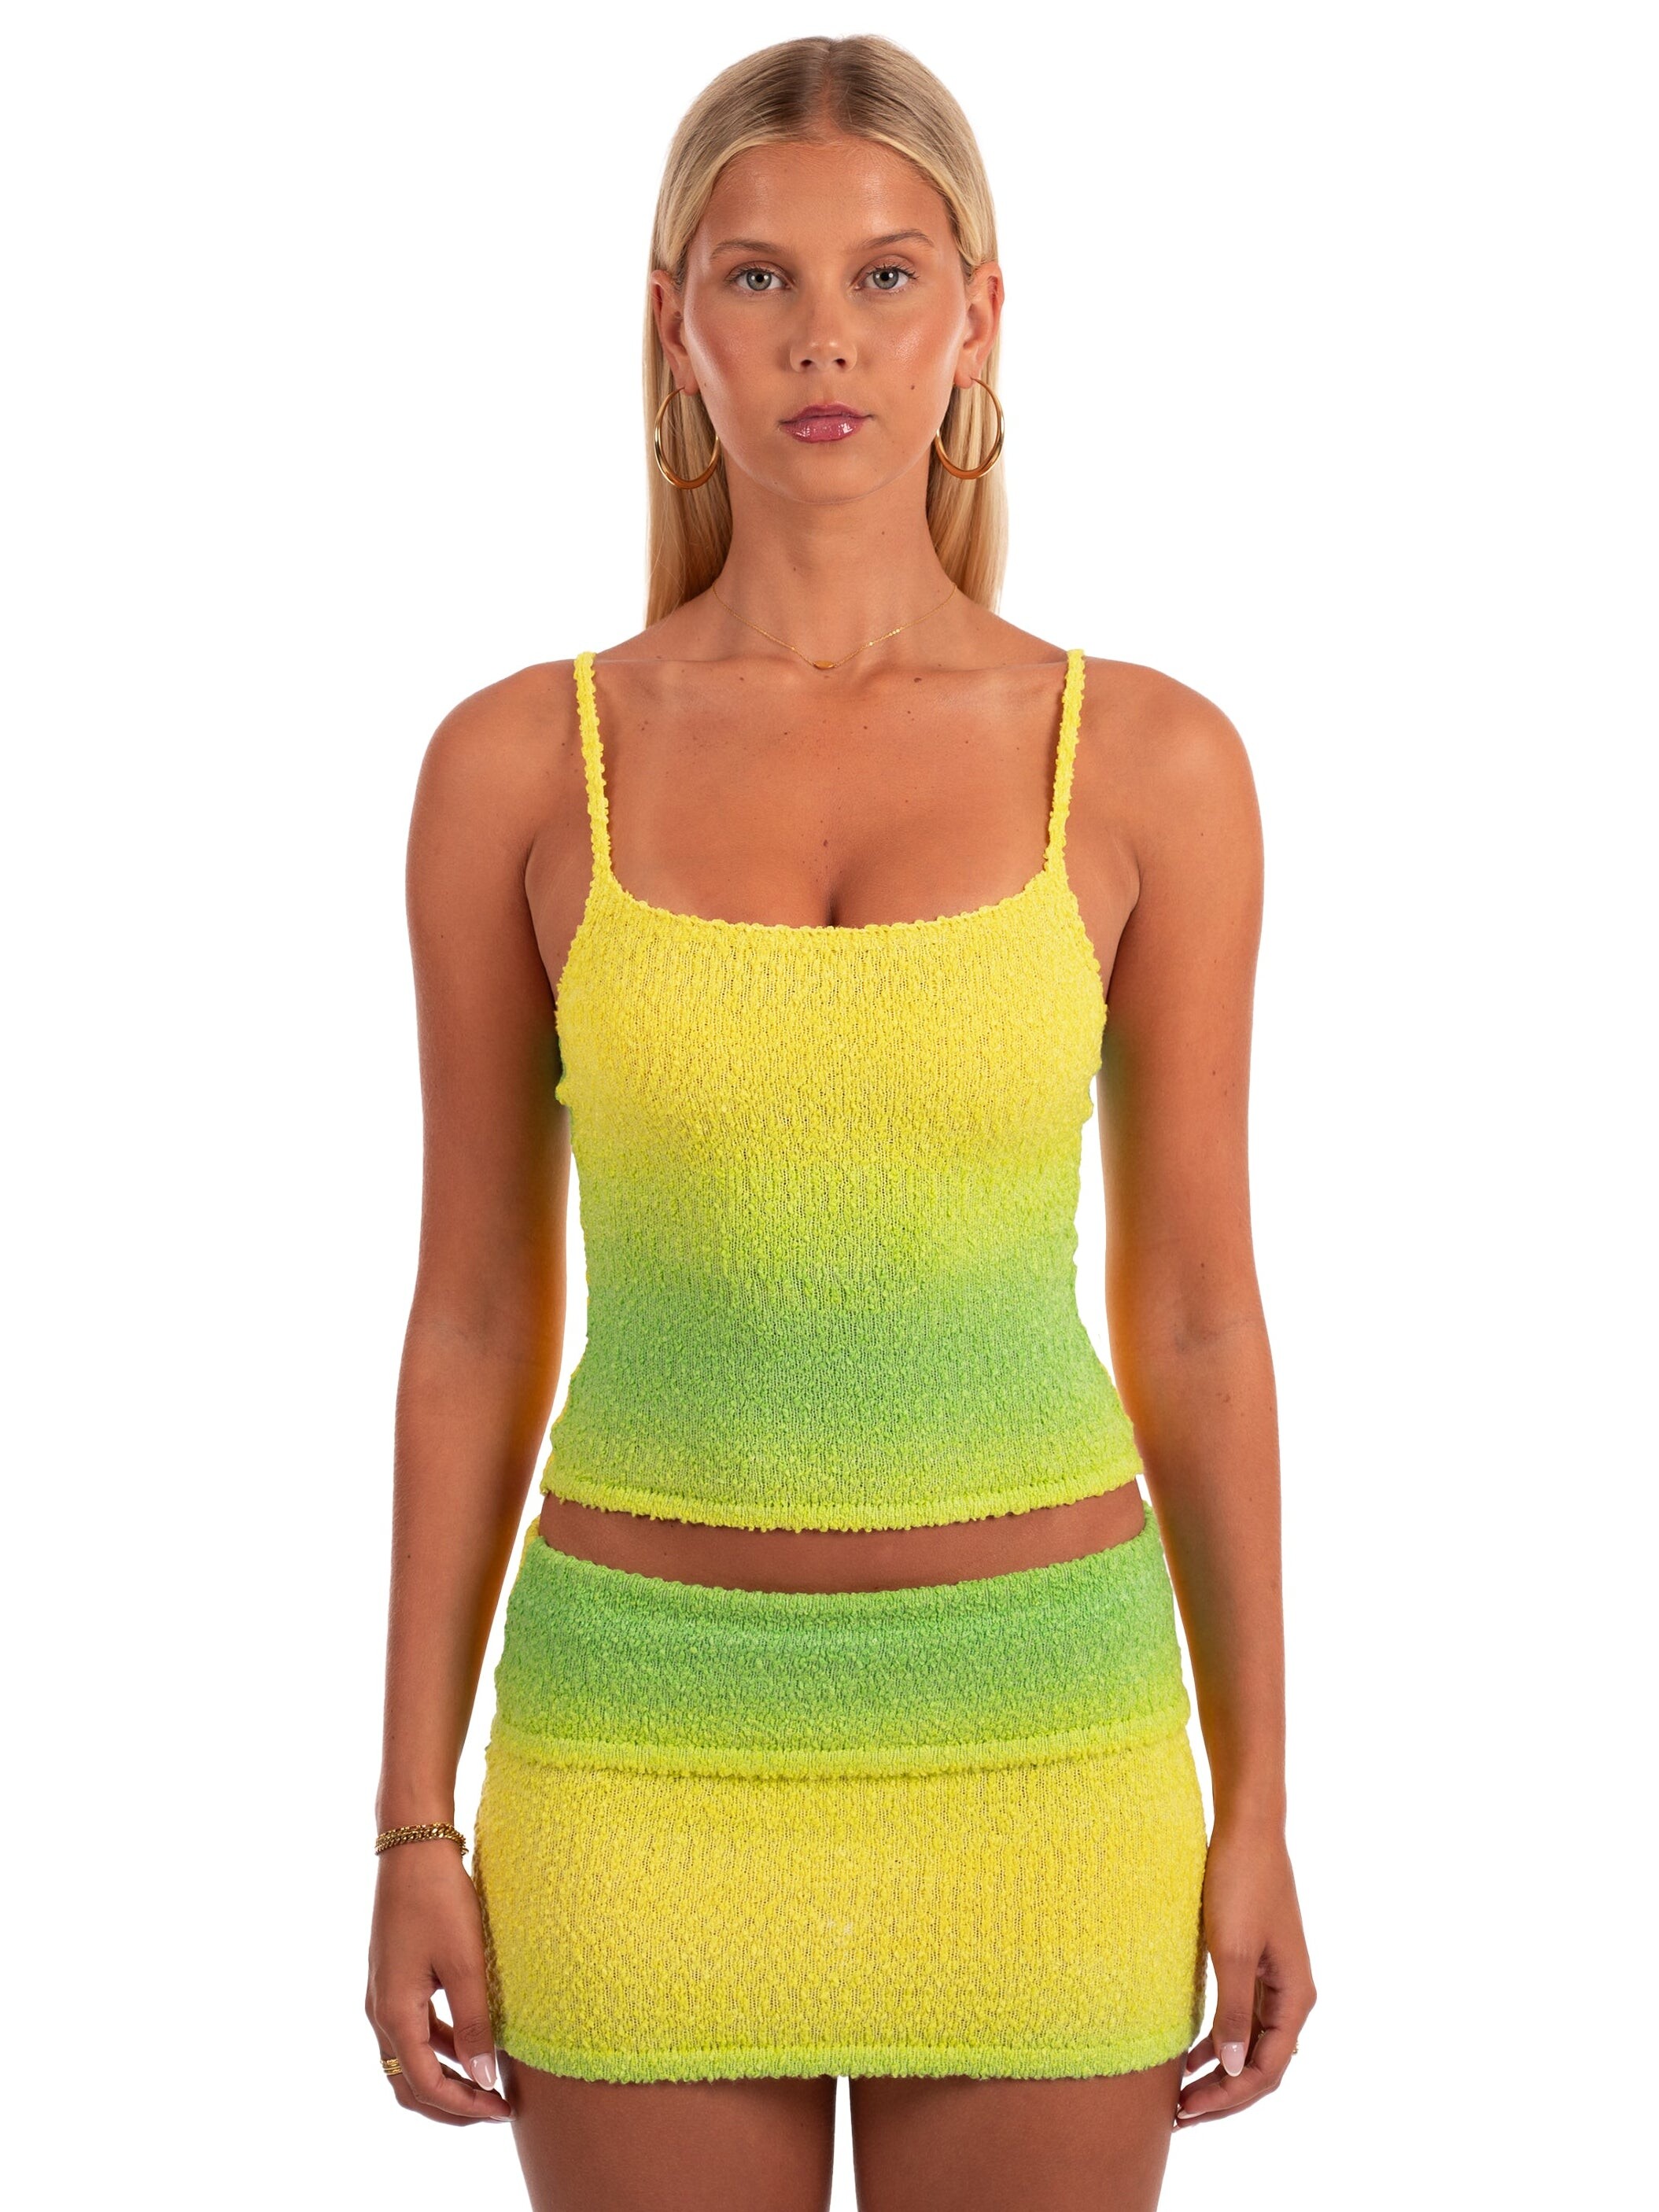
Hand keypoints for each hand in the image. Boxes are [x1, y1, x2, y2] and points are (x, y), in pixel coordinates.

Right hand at [366, 1841, 510, 2124]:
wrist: (413, 1847)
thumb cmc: (440, 1900)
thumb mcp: (466, 1963)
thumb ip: (475, 2024)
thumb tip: (485, 2080)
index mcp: (394, 2013)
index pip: (425, 2084)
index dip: (464, 2106)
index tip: (502, 2111)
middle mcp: (380, 2011)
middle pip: (409, 2082)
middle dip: (450, 2104)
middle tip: (494, 2111)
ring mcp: (383, 1994)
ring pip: (408, 2059)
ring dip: (444, 2077)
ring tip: (487, 2083)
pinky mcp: (393, 1978)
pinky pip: (412, 2030)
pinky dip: (439, 2048)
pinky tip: (470, 2042)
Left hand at [1176, 1816, 1315, 2127]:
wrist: (1246, 1828)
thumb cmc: (1240, 1883)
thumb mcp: (1232, 1951)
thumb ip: (1233, 2012)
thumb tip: (1231, 2070)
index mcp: (1295, 1997)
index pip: (1266, 2069)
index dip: (1229, 2098)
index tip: (1189, 2111)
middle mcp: (1292, 1995)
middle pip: (1261, 2064)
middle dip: (1223, 2095)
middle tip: (1180, 2116)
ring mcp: (1275, 1980)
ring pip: (1250, 2045)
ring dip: (1219, 2073)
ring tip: (1181, 2098)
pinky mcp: (1256, 1964)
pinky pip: (1242, 2019)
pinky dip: (1218, 2042)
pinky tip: (1189, 2057)